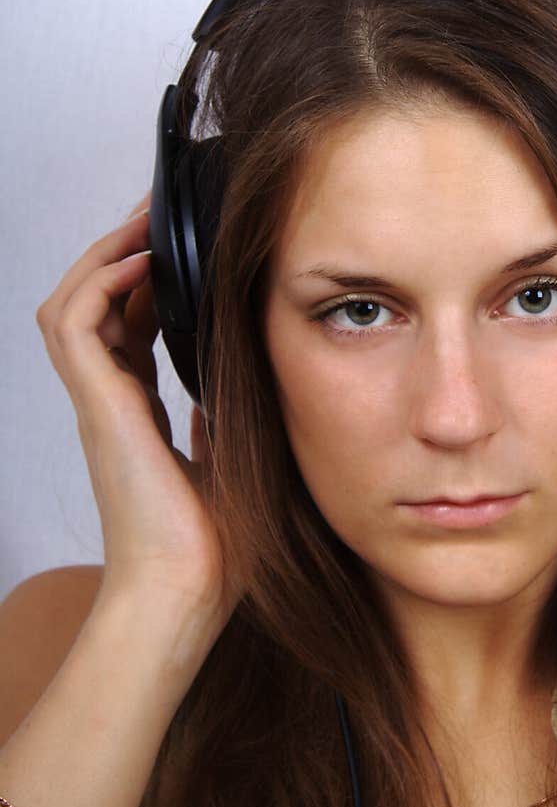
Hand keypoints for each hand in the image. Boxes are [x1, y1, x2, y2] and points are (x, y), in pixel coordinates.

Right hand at [36, 191, 242, 639]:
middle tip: (158, 214)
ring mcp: (99, 404)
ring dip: (104, 257)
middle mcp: (113, 403)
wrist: (187, 592)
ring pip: (73, 304)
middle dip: (124, 254)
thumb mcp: (233, 465)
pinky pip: (75, 325)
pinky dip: (101, 285)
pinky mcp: (98, 407)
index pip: (133, 329)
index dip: (149, 284)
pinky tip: (141, 262)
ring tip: (143, 222)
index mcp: (141, 415)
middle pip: (99, 306)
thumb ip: (222, 423)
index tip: (181, 250)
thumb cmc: (212, 547)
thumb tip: (232, 391)